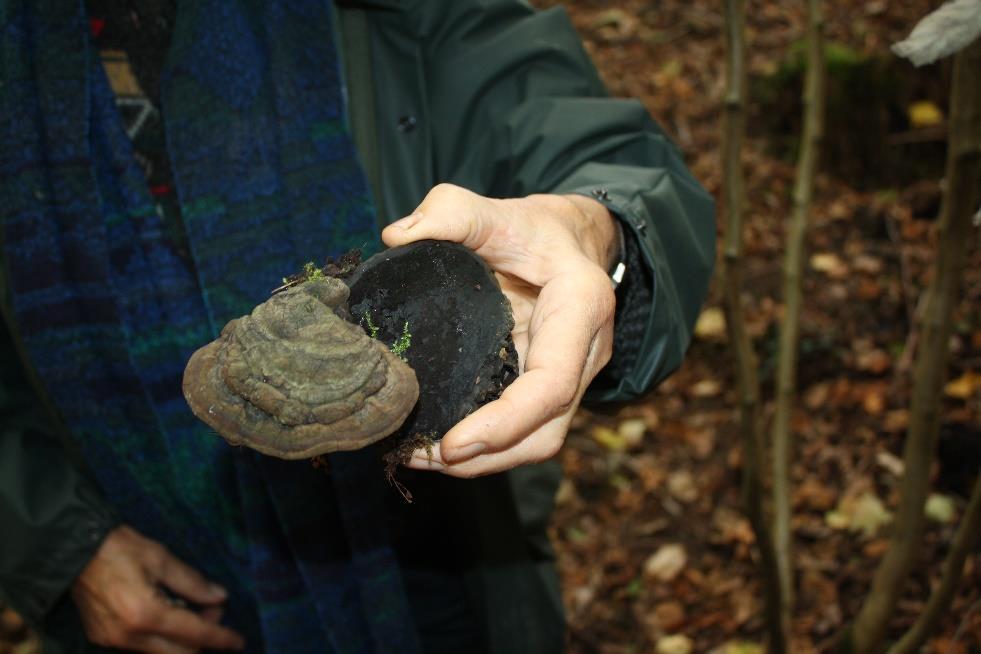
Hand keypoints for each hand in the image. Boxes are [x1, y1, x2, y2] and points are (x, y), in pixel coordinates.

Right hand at [71, 525, 244, 652]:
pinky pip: (141, 647)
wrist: (72, 550)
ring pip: (160, 653)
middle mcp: (129, 636)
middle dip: (203, 639)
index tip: (238, 642)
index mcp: (146, 614)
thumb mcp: (161, 558)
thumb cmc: (119, 548)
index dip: (220, 638)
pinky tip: (167, 613)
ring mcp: (113, 641)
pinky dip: (161, 637)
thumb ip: (192, 582)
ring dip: (182, 639)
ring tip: (191, 609)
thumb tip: (219, 597)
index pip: (195, 634)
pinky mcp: (103, 639)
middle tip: (213, 612)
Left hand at [382, 183, 617, 476]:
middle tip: (418, 456)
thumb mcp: (496, 209)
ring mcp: (571, 378)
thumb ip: (451, 211)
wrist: (571, 243)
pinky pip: (523, 430)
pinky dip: (483, 446)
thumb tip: (396, 237)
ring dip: (483, 461)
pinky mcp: (547, 390)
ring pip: (537, 441)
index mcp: (581, 308)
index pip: (553, 384)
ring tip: (418, 456)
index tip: (451, 444)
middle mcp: (585, 354)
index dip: (505, 423)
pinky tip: (434, 443)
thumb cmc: (534, 228)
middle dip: (487, 457)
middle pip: (546, 432)